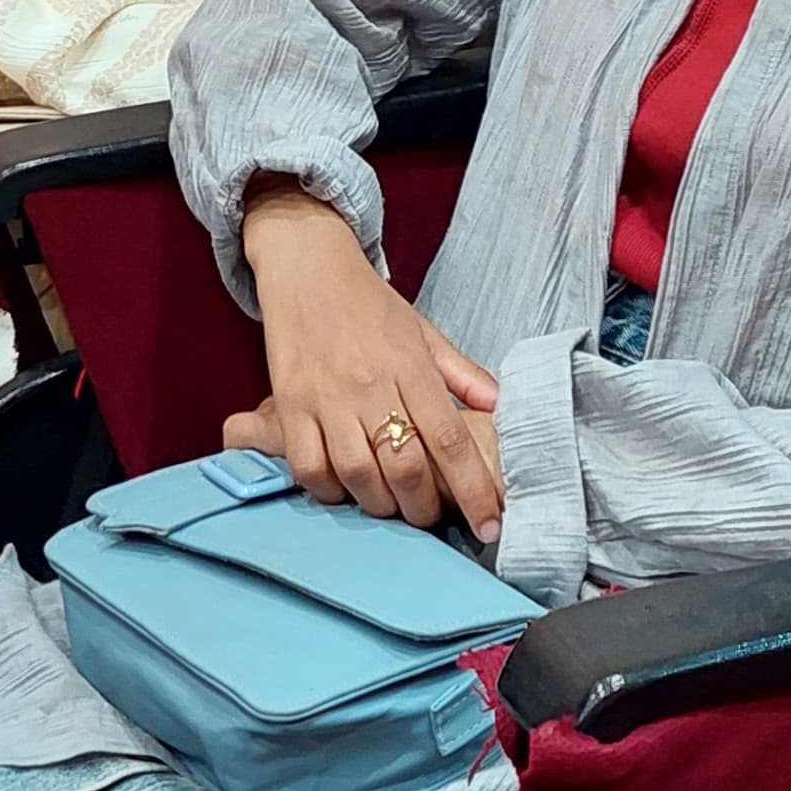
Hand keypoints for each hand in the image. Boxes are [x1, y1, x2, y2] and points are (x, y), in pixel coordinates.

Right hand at [233, 183, 503, 539]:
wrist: (305, 265)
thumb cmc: (369, 304)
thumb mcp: (424, 332)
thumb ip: (462, 374)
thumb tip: (502, 408)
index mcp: (411, 366)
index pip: (451, 439)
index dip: (475, 490)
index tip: (490, 525)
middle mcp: (370, 385)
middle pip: (405, 468)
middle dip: (425, 508)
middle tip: (431, 517)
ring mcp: (326, 397)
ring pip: (358, 475)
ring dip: (380, 504)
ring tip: (391, 505)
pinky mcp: (288, 405)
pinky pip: (308, 467)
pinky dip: (329, 490)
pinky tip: (343, 487)